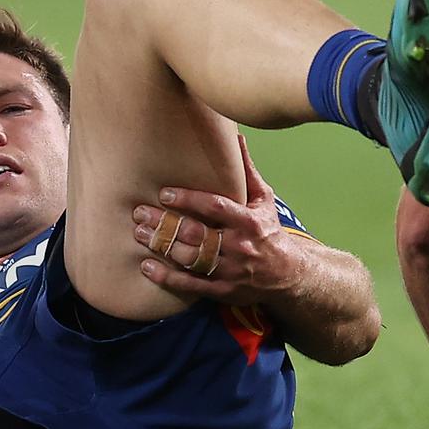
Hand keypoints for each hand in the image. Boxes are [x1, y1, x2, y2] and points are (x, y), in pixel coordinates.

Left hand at [133, 135, 304, 306]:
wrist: (288, 275)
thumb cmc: (270, 232)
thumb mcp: (264, 200)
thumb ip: (246, 172)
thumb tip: (236, 138)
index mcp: (248, 222)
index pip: (215, 207)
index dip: (189, 200)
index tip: (165, 193)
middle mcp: (238, 246)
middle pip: (196, 233)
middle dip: (165, 223)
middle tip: (140, 213)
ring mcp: (229, 271)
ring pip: (189, 258)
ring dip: (161, 246)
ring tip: (139, 234)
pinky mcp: (222, 290)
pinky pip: (190, 285)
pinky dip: (167, 277)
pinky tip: (146, 266)